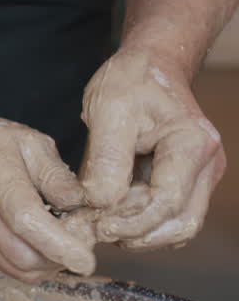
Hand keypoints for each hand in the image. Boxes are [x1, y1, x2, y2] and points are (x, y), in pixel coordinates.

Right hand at [0, 100, 94, 281]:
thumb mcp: (30, 141)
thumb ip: (56, 174)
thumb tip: (80, 205)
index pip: (26, 220)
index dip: (60, 244)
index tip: (86, 257)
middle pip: (26, 255)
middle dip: (62, 255)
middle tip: (82, 236)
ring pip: (21, 269)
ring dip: (50, 263)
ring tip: (63, 237)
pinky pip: (11, 268)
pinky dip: (35, 263)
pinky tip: (43, 241)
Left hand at [80, 49, 225, 249]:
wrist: (149, 67)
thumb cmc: (131, 82)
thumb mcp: (109, 111)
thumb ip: (106, 159)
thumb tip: (100, 203)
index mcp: (192, 144)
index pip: (167, 202)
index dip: (131, 221)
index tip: (96, 226)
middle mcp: (207, 165)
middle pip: (180, 223)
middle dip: (136, 233)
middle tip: (94, 231)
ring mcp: (201, 176)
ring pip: (177, 226)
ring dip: (139, 233)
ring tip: (98, 225)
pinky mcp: (187, 182)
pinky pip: (169, 216)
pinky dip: (142, 223)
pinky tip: (110, 216)